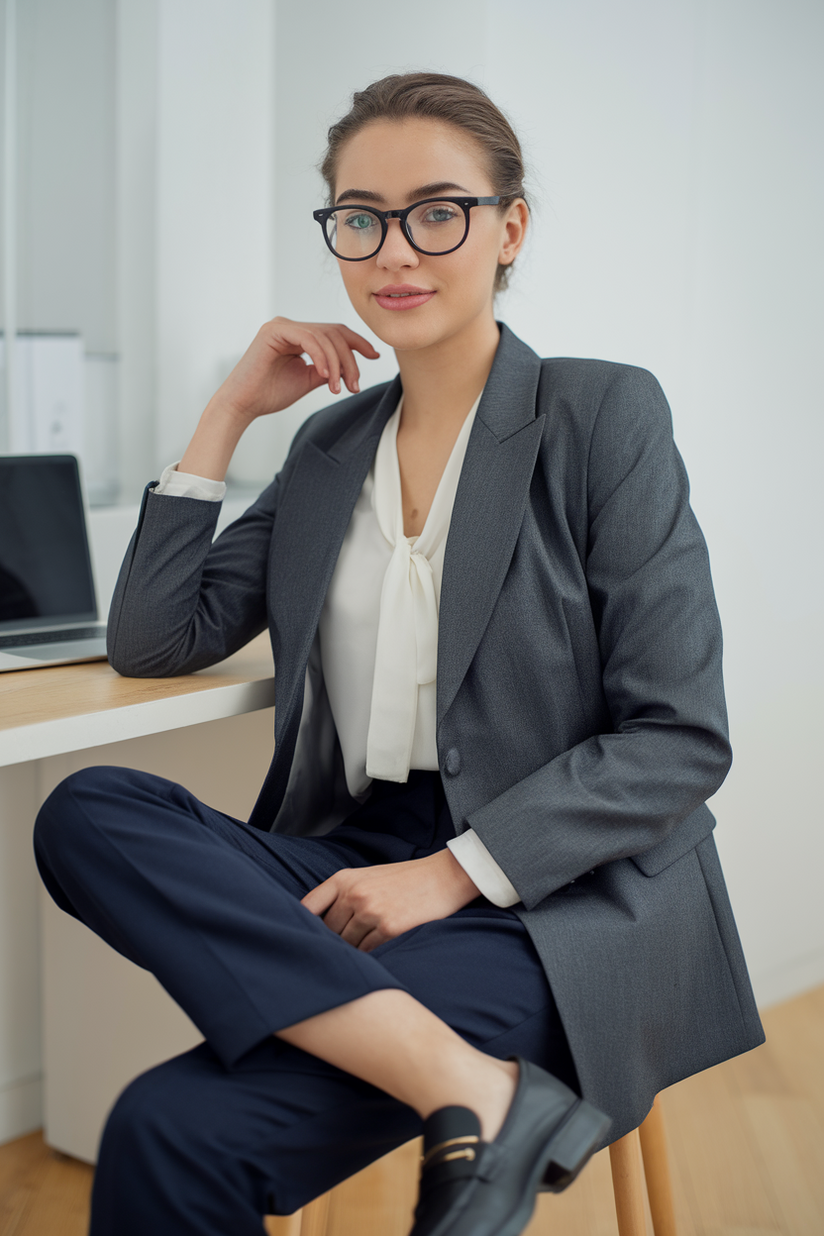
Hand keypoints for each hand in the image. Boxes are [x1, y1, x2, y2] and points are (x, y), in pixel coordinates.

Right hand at [209, 316, 379, 425]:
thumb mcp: (308, 380)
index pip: (335, 332)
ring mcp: (282, 325)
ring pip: (325, 336)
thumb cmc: (270, 394)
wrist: (243, 405)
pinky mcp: (274, 330)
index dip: (357, 343)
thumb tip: (349, 367)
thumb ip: (327, 370)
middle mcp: (291, 326)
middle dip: (350, 360)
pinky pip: (309, 338)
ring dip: (337, 364)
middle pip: (334, 333)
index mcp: (299, 335)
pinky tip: (326, 376)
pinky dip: (321, 357)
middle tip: (354, 385)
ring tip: (339, 387)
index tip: (374, 356)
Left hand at [301, 850, 479, 952]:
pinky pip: (367, 951)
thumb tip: (317, 927)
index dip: (300, 926)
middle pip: (327, 931)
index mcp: (344, 879)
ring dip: (351, 952)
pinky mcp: (389, 927)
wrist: (444, 876)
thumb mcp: (368, 877)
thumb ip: (342, 895)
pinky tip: (376, 950)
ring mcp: (371, 911)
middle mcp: (354, 894)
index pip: (308, 907)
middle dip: (331, 942)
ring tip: (356, 955)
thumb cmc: (405, 879)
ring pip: (346, 944)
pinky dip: (368, 955)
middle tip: (334, 953)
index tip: (299, 939)